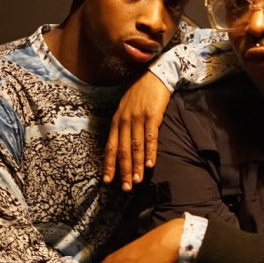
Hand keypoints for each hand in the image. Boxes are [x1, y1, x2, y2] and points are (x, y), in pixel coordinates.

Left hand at [103, 71, 171, 190]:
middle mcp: (124, 120)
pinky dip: (150, 151)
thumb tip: (124, 143)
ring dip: (136, 165)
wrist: (155, 74)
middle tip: (125, 188)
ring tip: (136, 181)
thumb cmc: (142, 92)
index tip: (108, 181)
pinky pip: (150, 137)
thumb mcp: (127, 108)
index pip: (111, 147)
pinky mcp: (152, 115)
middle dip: (123, 171)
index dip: (110, 164)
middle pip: (123, 150)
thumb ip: (124, 124)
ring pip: (135, 146)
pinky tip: (150, 163)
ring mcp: (138, 118)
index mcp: (117, 120)